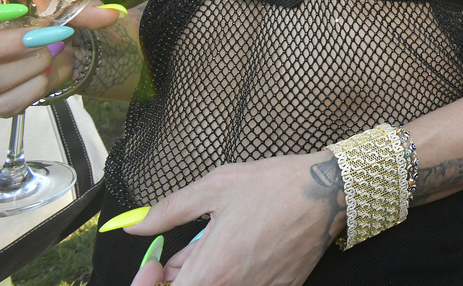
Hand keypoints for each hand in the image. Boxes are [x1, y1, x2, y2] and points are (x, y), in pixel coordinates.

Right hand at [0, 0, 125, 115]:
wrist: (62, 46)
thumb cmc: (49, 17)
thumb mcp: (63, 4)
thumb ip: (82, 7)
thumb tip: (112, 14)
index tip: (11, 9)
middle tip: (38, 35)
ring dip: (23, 66)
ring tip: (52, 51)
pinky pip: (2, 106)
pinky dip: (31, 89)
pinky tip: (49, 74)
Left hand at [123, 151, 346, 285]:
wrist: (328, 191)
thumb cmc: (272, 186)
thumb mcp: (214, 187)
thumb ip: (167, 211)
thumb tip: (134, 226)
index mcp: (212, 271)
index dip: (148, 284)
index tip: (151, 264)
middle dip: (176, 279)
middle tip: (179, 255)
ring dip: (205, 276)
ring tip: (214, 246)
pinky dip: (232, 276)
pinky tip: (238, 251)